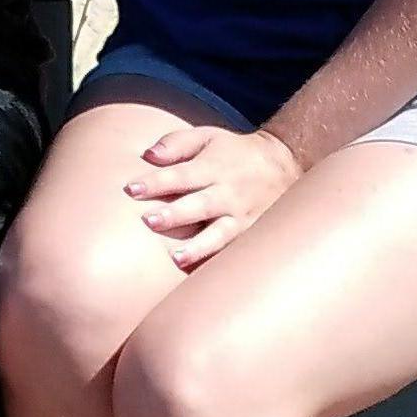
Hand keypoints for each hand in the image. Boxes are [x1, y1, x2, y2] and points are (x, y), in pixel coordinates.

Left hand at [125, 122, 302, 267]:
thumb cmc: (234, 152)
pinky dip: (220, 263)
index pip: (182, 175)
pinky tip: (203, 279)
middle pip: (200, 205)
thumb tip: (148, 155)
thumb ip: (177, 144)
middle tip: (149, 221)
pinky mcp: (252, 234)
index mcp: (214, 167)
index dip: (156, 182)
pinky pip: (236, 251)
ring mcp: (243, 216)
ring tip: (177, 258)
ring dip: (199, 246)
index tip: (131, 189)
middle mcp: (229, 193)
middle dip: (176, 214)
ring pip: (220, 234)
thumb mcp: (207, 137)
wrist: (285, 163)